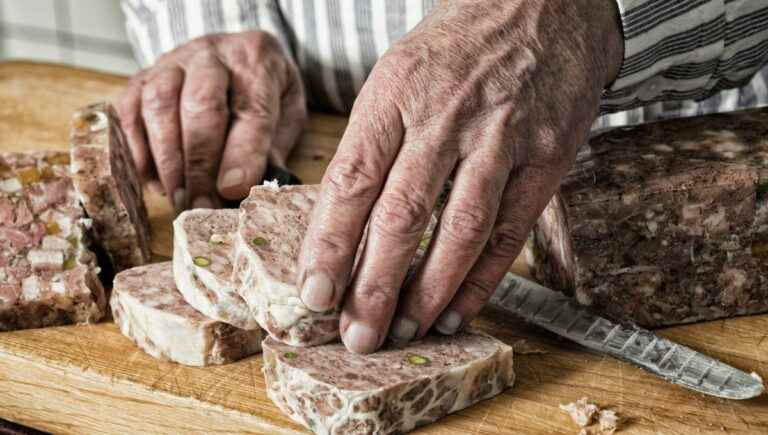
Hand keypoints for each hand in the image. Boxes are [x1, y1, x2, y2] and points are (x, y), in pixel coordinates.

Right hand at [118, 31, 306, 209]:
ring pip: (159, 104)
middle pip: (200, 105)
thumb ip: (274, 146)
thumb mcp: (286, 113)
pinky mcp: (143, 75)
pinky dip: (138, 150)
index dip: (241, 155)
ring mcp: (172, 62)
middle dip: (199, 164)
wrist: (237, 52)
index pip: (251, 111)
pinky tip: (153, 181)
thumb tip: (248, 188)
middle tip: (201, 204)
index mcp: (258, 63)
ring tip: (179, 197)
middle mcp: (212, 55)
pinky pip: (129, 110)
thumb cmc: (264, 91)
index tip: (232, 191)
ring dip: (167, 160)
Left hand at [298, 0, 623, 352]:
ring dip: (427, 291)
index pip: (351, 180)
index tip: (314, 293)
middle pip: (401, 215)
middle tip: (357, 335)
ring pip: (458, 229)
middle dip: (373, 285)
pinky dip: (482, 278)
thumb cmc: (456, 48)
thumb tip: (341, 224)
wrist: (541, 2)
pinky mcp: (547, 153)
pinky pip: (510, 229)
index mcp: (395, 94)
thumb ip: (374, 146)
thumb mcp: (398, 77)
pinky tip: (458, 310)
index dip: (329, 244)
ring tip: (403, 330)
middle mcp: (446, 116)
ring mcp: (501, 136)